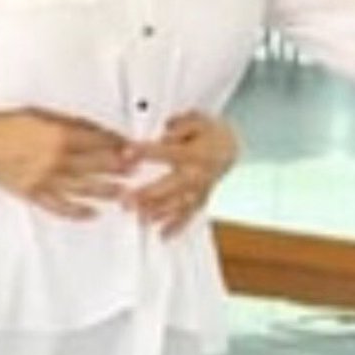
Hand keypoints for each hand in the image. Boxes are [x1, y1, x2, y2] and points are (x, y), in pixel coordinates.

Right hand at [0, 109, 132, 218]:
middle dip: (118, 167)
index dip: (116, 145)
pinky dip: (77, 212)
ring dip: (106, 190)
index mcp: (59, 136)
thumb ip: (64, 122)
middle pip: (95, 165)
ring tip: (123, 193)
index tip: (131, 148)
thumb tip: (88, 128)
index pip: (97, 141)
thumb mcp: (38, 113)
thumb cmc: (3, 124)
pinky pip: (59, 206)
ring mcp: (46, 179)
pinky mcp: (34, 193)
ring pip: (83, 187)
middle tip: (136, 170)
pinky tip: (92, 214)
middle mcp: (58, 160)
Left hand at [123, 112, 238, 237]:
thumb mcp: (196, 119)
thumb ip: (180, 126)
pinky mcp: (200, 199)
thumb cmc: (207, 131)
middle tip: (126, 201)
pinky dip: (177, 226)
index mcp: (195, 152)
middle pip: (170, 186)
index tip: (125, 153)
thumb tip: (165, 132)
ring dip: (158, 212)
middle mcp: (198, 174)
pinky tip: (162, 236)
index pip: (167, 152)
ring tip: (139, 219)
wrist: (229, 145)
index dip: (145, 151)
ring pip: (178, 204)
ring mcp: (200, 189)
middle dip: (147, 194)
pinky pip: (189, 215)